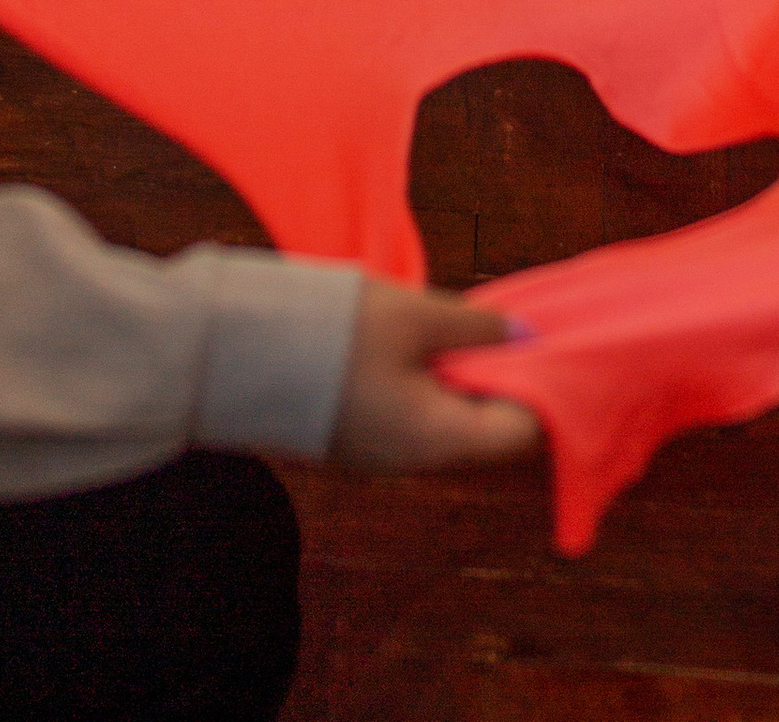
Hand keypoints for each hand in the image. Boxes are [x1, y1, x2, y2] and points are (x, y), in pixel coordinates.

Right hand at [328, 281, 538, 472]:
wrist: (242, 353)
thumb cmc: (336, 332)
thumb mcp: (414, 315)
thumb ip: (476, 326)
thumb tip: (526, 335)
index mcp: (436, 440)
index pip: (517, 433)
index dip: (536, 387)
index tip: (533, 341)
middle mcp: (414, 462)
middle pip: (481, 429)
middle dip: (492, 376)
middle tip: (487, 324)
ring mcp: (382, 457)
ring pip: (443, 420)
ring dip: (454, 376)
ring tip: (442, 326)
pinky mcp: (357, 442)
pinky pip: (409, 418)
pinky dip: (421, 384)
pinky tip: (407, 344)